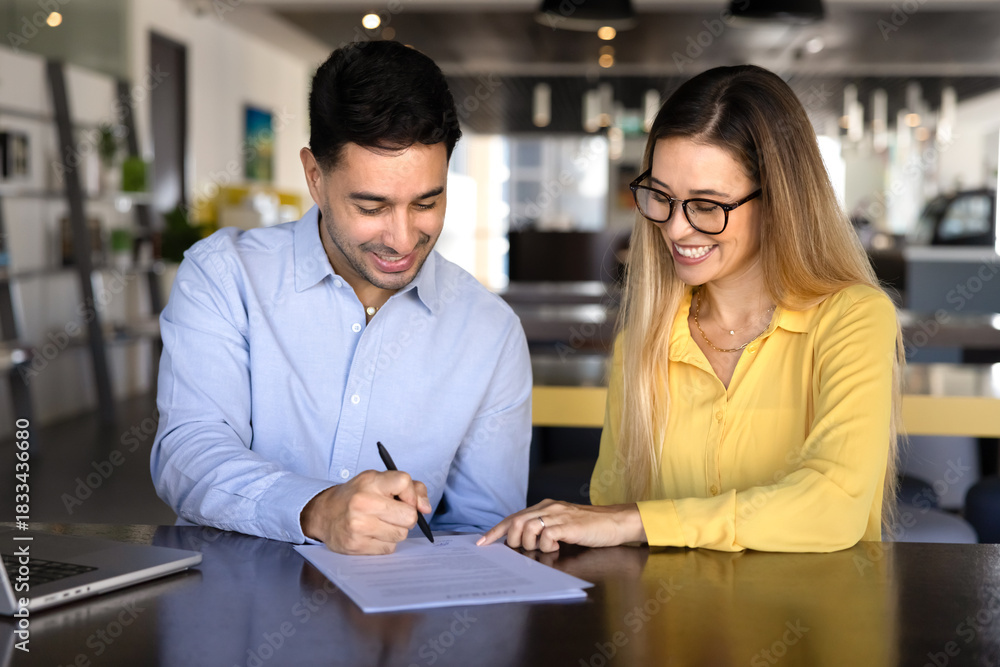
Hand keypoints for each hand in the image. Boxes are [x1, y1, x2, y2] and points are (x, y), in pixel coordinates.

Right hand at [301, 470, 431, 554]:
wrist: (324, 514)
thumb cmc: (357, 496)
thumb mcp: (379, 481)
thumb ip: (410, 488)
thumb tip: (425, 508)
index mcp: (370, 482)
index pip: (405, 482)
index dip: (411, 494)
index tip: (405, 499)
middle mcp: (363, 502)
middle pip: (409, 516)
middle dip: (406, 517)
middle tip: (393, 514)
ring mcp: (358, 525)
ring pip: (401, 535)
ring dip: (395, 531)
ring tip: (380, 524)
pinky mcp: (356, 545)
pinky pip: (389, 548)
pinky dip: (384, 543)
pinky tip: (372, 535)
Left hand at [476, 499, 645, 552]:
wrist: (615, 522)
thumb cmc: (589, 527)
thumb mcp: (562, 525)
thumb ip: (544, 529)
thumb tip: (522, 542)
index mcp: (544, 507)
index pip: (513, 517)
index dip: (496, 531)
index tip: (482, 543)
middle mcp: (548, 508)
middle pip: (516, 522)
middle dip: (514, 541)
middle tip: (525, 550)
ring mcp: (559, 515)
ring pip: (528, 527)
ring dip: (531, 544)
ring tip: (545, 548)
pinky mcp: (569, 525)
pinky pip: (546, 536)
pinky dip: (547, 546)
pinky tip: (557, 547)